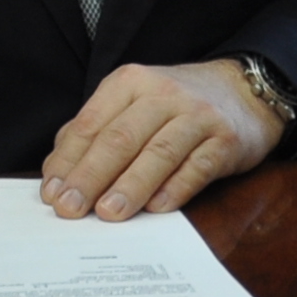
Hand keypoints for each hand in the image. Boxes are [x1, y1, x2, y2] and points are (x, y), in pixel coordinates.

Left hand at [40, 59, 282, 219]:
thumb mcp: (133, 102)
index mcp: (129, 82)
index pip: (91, 124)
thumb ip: (96, 130)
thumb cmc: (176, 105)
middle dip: (90, 176)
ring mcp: (197, 116)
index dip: (68, 161)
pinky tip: (156, 208)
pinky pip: (197, 167)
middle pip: (119, 139)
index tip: (51, 193)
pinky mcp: (226, 140)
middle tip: (69, 208)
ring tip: (108, 213)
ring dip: (130, 186)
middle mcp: (162, 94)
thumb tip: (58, 170)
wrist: (244, 90)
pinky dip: (175, 188)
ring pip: (157, 153)